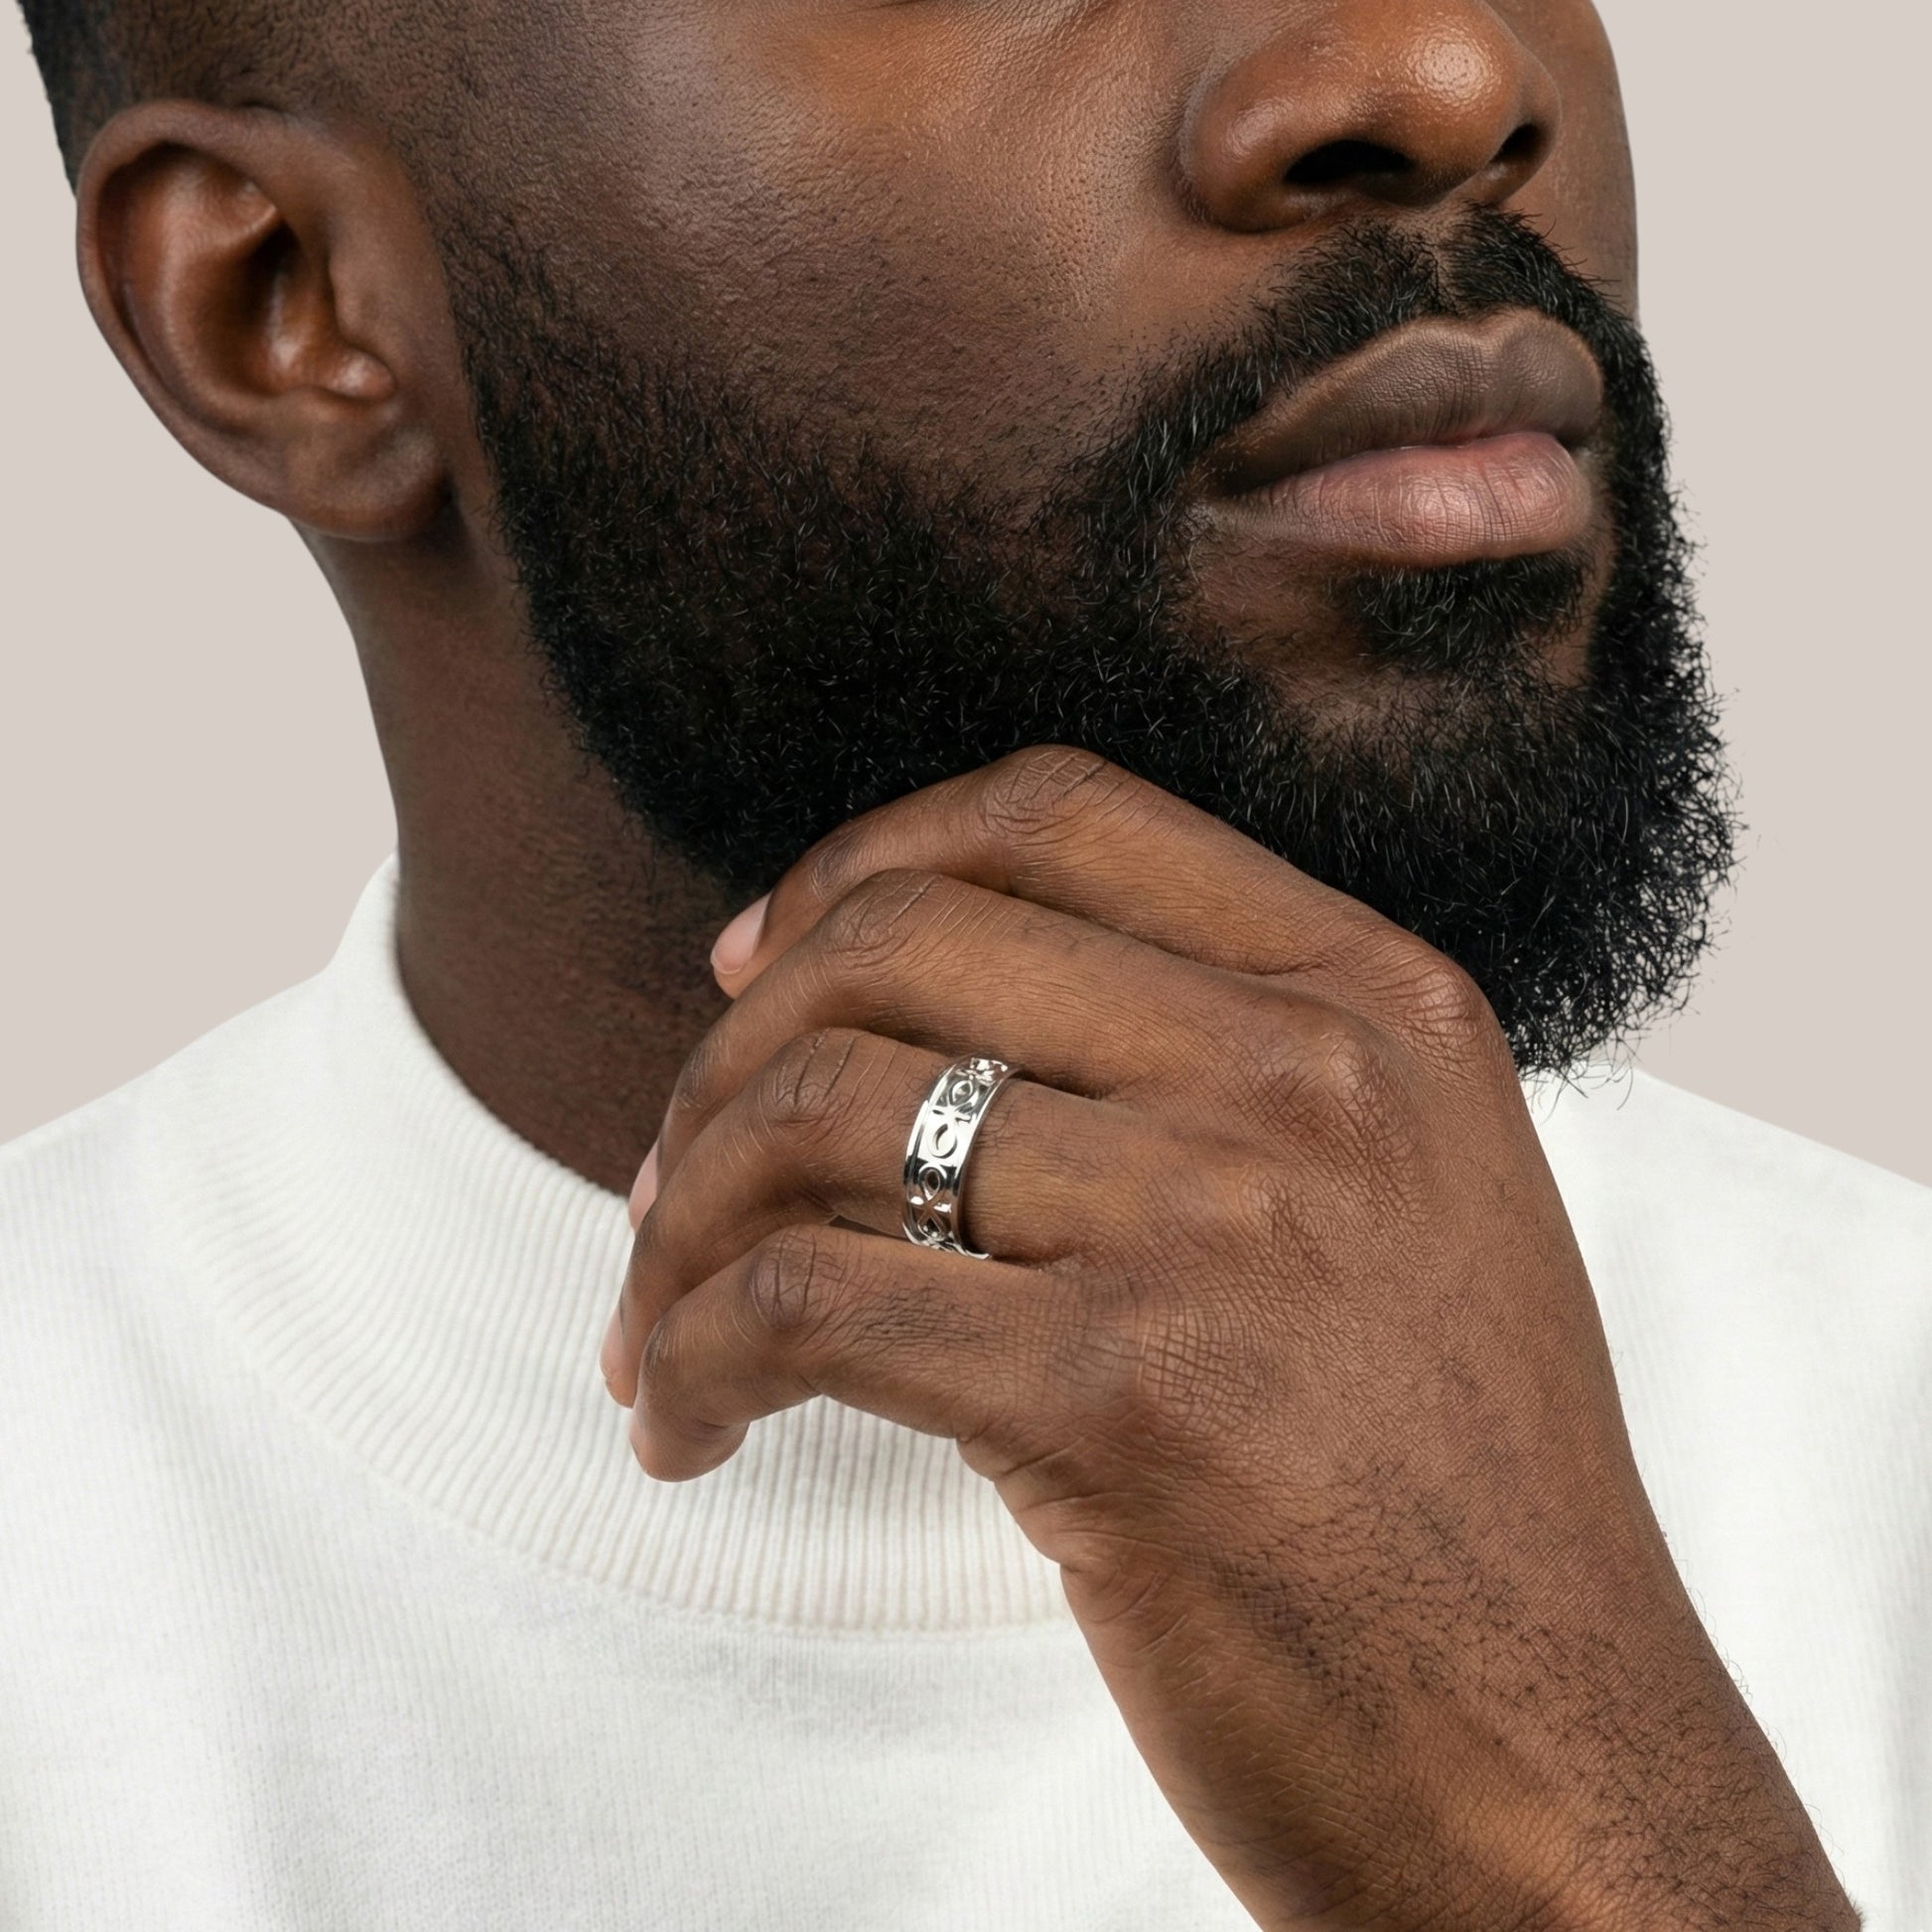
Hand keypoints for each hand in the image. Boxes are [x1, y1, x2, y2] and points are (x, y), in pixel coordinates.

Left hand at [599, 746, 1853, 1930]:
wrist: (1560, 1764)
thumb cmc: (1441, 1500)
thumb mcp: (1395, 1208)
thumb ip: (1212, 1079)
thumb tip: (916, 1032)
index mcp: (1379, 1000)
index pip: (1054, 814)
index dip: (861, 863)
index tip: (755, 969)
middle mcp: (1311, 1077)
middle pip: (899, 944)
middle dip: (724, 1058)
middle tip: (673, 1188)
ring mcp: (1222, 1223)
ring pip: (817, 1111)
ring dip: (682, 1221)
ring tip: (664, 1329)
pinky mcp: (1127, 1397)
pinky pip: (801, 1303)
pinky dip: (691, 1352)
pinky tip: (689, 1428)